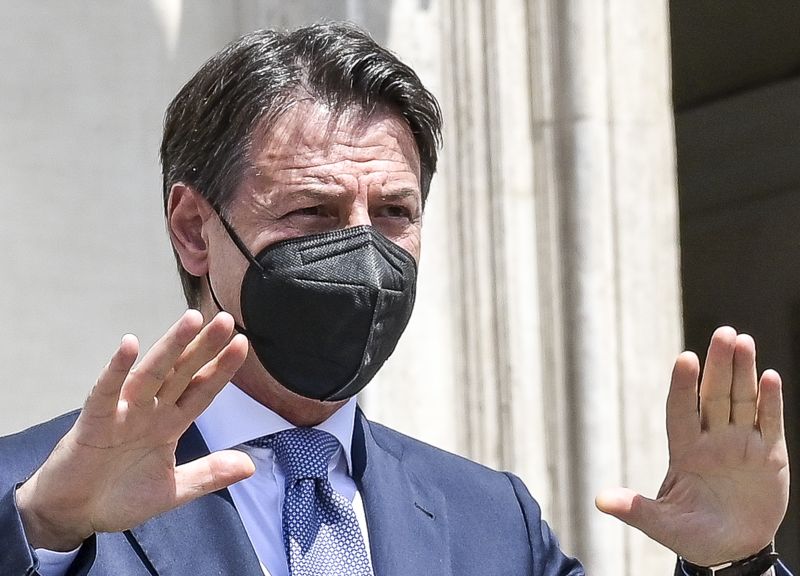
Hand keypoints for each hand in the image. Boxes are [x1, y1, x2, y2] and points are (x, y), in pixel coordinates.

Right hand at [16, 310, 253, 550]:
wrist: (75, 515)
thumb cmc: (121, 497)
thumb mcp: (173, 490)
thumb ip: (209, 474)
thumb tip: (251, 466)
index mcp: (170, 423)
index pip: (201, 391)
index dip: (221, 369)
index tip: (242, 344)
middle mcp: (151, 410)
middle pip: (182, 372)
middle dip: (203, 347)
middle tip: (225, 319)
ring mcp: (123, 411)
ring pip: (151, 373)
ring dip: (171, 346)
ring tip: (192, 320)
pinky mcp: (95, 420)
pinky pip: (106, 391)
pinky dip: (116, 369)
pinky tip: (130, 345)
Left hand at [596, 327, 788, 565]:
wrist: (731, 550)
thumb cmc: (692, 536)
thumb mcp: (662, 524)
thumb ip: (637, 509)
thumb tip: (599, 500)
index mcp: (685, 451)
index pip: (681, 410)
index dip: (683, 386)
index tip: (685, 359)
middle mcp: (712, 440)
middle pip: (714, 395)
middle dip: (719, 365)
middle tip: (723, 332)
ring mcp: (741, 445)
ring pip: (741, 400)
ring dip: (743, 372)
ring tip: (743, 340)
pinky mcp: (769, 456)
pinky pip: (768, 423)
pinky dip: (770, 402)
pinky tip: (769, 376)